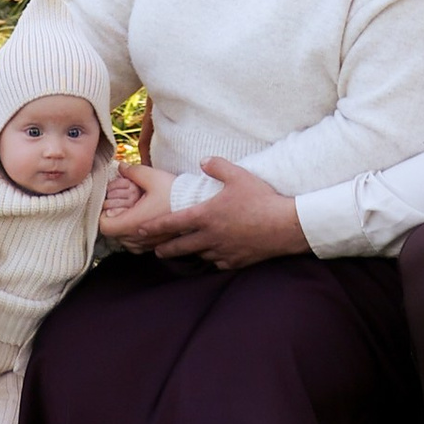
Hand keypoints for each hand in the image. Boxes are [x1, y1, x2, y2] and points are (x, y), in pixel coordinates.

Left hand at [97, 161, 180, 248]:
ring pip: (123, 241)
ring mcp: (147, 245)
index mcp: (134, 223)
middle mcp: (138, 238)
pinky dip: (134, 235)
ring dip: (124, 228)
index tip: (111, 204)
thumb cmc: (176, 193)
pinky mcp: (155, 247)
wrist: (198, 208)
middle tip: (123, 204)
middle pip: (113, 234)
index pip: (104, 227)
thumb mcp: (152, 177)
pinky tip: (142, 222)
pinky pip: (136, 245)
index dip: (103, 214)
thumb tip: (121, 166)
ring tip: (134, 213)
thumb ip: (133, 171)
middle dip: (114, 218)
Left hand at [153, 160, 305, 268]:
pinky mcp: (235, 261)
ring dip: (190, 253)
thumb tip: (202, 161)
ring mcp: (222, 251)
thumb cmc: (260, 198)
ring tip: (184, 250)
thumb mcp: (238, 175)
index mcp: (206, 215)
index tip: (140, 230)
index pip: (172, 223)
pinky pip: (217, 262)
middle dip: (166, 248)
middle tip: (156, 249)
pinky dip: (212, 259)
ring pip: (199, 255)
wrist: (284, 225)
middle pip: (180, 247)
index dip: (154, 227)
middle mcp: (210, 236)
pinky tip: (213, 255)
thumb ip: (217, 166)